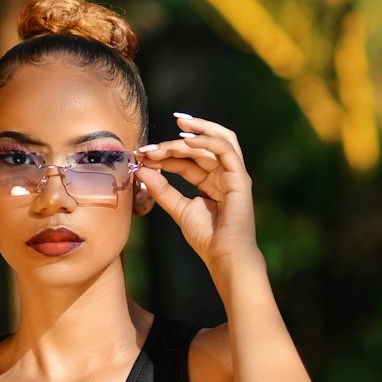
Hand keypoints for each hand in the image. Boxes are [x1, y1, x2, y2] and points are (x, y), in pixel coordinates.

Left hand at [135, 113, 256, 271]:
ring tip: (177, 124)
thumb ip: (162, 189)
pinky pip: (225, 149)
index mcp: (210, 182)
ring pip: (215, 141)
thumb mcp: (179, 209)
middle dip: (173, 143)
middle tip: (150, 146)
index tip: (142, 154)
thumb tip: (141, 169)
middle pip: (198, 149)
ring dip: (196, 130)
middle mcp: (223, 175)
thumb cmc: (207, 237)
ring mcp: (234, 175)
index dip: (165, 155)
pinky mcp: (240, 177)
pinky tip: (187, 140)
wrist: (225, 256)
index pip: (186, 161)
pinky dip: (207, 141)